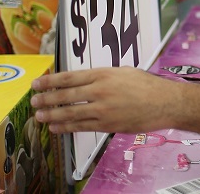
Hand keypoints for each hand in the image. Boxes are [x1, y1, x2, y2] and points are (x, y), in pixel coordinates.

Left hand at [31, 67, 178, 133]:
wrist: (165, 102)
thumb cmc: (147, 85)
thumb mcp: (123, 72)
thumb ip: (102, 76)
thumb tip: (83, 81)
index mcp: (103, 74)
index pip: (69, 77)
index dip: (50, 81)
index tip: (37, 84)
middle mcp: (100, 91)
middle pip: (65, 96)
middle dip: (46, 99)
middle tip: (34, 102)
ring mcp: (103, 109)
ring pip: (70, 113)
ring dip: (52, 116)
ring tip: (40, 117)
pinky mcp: (108, 124)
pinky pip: (81, 126)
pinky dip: (66, 127)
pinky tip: (56, 127)